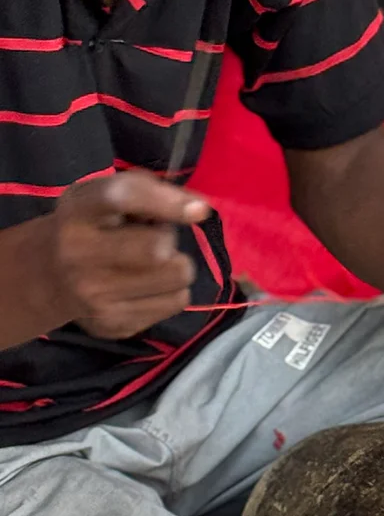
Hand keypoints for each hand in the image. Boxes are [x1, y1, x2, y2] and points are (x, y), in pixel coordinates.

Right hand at [47, 172, 208, 339]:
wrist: (50, 277)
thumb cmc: (92, 226)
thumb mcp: (105, 195)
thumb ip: (149, 191)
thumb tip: (199, 210)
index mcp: (78, 211)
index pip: (123, 197)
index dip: (166, 202)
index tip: (199, 210)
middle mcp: (78, 254)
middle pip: (158, 249)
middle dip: (169, 240)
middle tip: (154, 239)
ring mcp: (94, 296)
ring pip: (178, 277)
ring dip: (176, 266)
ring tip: (152, 263)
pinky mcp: (114, 325)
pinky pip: (177, 302)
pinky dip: (172, 291)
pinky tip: (147, 285)